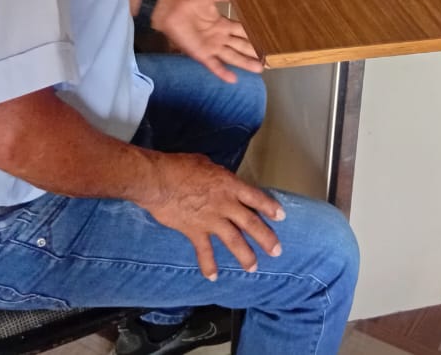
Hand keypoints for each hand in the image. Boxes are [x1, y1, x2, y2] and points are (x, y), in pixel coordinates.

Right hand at [145, 152, 283, 279]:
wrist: (158, 181)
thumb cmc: (180, 167)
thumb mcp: (206, 164)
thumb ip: (218, 177)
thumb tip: (220, 181)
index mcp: (229, 185)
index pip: (255, 198)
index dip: (270, 207)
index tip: (281, 217)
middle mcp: (225, 204)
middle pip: (251, 223)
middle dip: (266, 238)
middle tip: (276, 250)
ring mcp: (211, 220)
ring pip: (233, 240)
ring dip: (245, 255)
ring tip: (253, 267)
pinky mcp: (195, 231)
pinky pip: (204, 251)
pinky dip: (208, 264)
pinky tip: (213, 276)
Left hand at [152, 0, 262, 82]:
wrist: (169, 9)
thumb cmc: (188, 0)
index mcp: (222, 24)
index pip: (242, 31)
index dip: (254, 36)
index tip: (267, 40)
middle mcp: (220, 37)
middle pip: (241, 46)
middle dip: (254, 52)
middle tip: (268, 59)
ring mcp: (212, 47)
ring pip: (232, 57)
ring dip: (245, 63)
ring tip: (259, 68)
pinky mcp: (202, 54)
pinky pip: (214, 65)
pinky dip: (223, 72)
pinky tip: (233, 79)